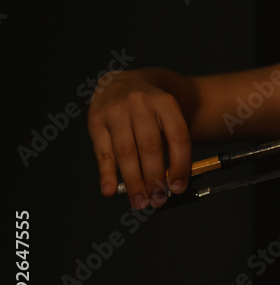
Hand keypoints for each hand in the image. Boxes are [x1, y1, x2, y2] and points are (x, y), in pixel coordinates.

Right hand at [87, 71, 191, 208]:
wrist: (122, 82)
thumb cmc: (151, 108)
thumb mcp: (168, 115)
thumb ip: (171, 144)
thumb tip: (171, 183)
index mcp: (165, 103)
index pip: (178, 137)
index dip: (180, 165)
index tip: (178, 187)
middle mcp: (140, 104)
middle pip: (150, 147)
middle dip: (155, 178)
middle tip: (158, 200)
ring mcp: (116, 111)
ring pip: (126, 152)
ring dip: (133, 182)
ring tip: (140, 201)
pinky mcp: (96, 120)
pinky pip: (102, 152)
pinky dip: (107, 174)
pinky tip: (111, 190)